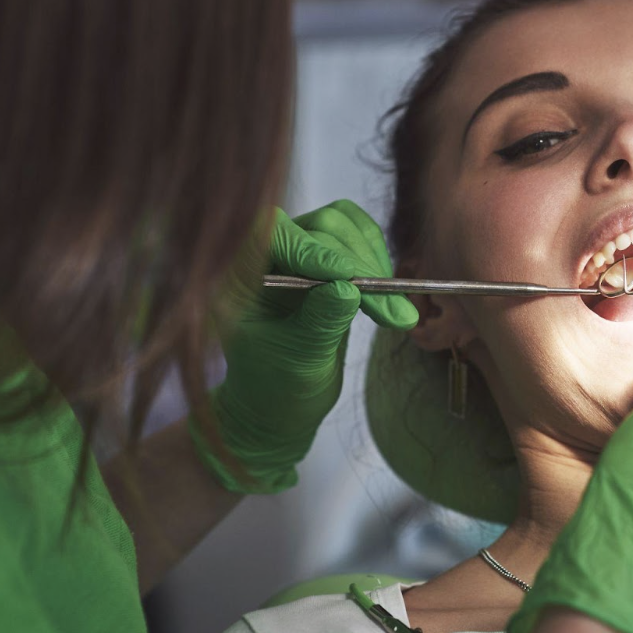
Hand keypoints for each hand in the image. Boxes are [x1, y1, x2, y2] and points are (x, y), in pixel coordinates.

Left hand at [192, 201, 416, 492]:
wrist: (278, 407)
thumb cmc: (275, 391)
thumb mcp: (298, 362)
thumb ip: (320, 323)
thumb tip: (348, 287)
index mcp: (239, 278)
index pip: (273, 235)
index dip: (314, 250)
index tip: (352, 280)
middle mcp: (266, 257)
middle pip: (317, 226)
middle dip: (358, 265)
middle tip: (390, 309)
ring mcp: (297, 254)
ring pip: (343, 225)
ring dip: (373, 260)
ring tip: (393, 307)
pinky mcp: (326, 260)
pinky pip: (358, 237)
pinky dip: (378, 258)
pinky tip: (387, 293)